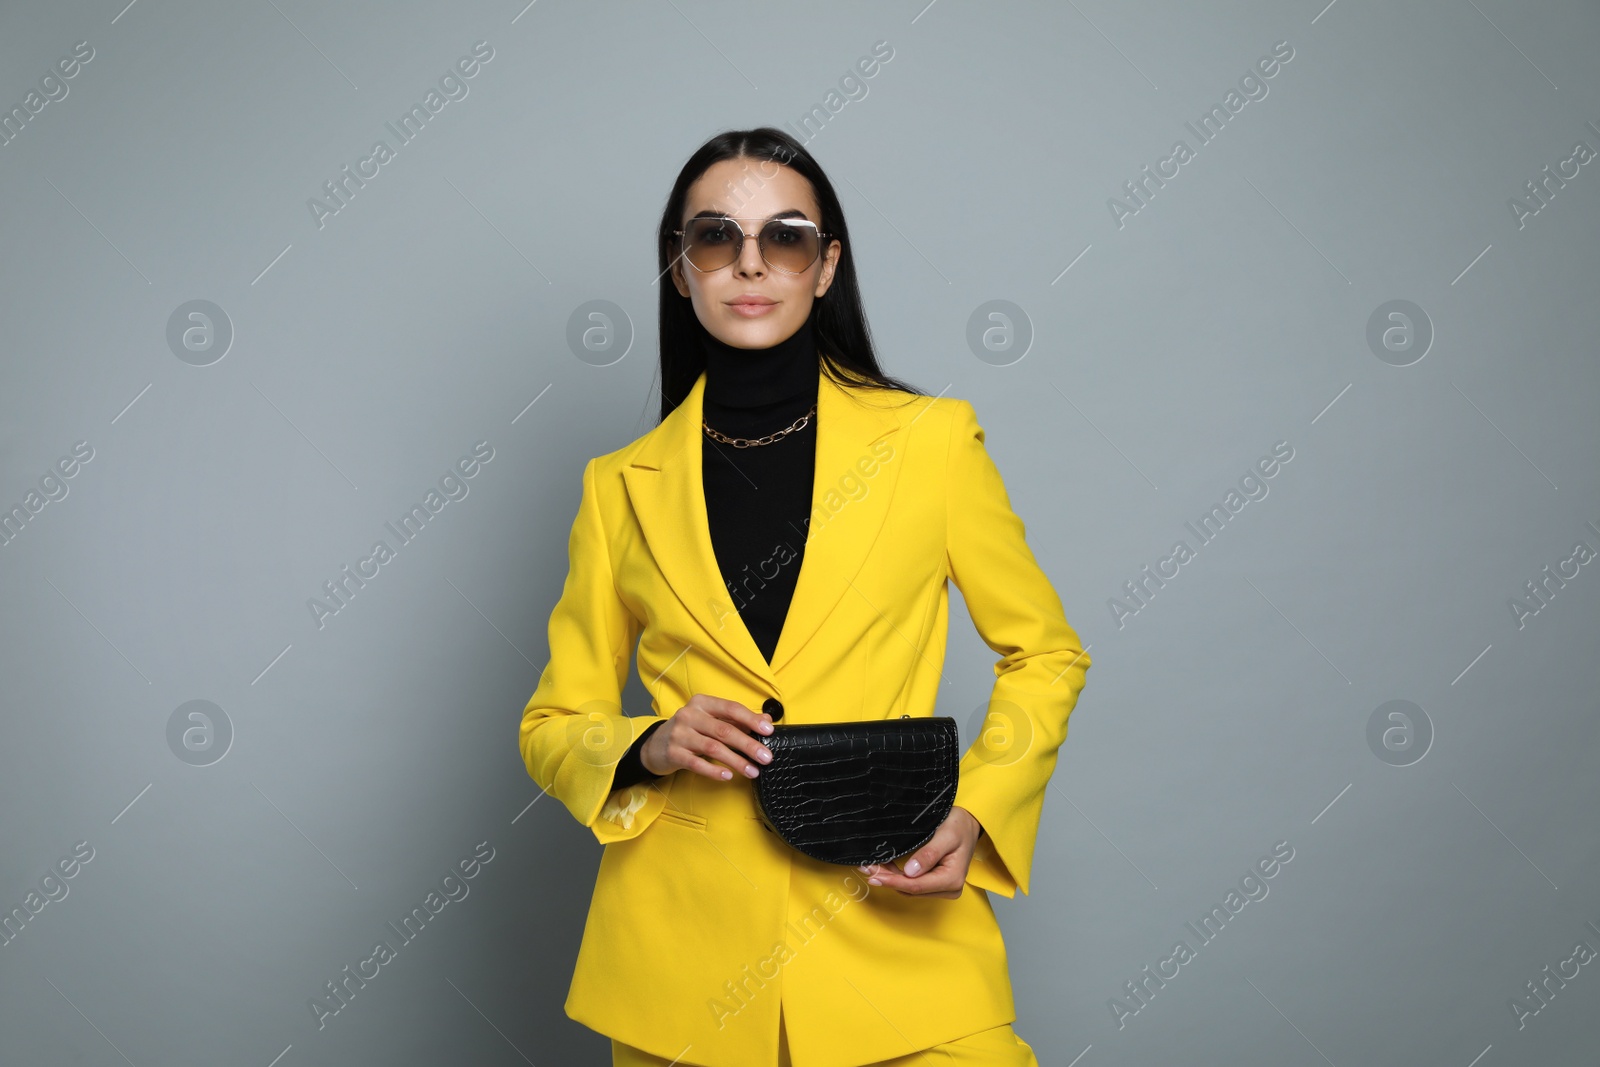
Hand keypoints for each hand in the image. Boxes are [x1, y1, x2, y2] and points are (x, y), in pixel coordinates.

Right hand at [641, 694, 773, 781]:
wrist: (655, 745)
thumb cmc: (689, 730)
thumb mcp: (710, 720)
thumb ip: (737, 720)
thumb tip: (766, 720)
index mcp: (702, 703)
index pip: (731, 708)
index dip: (751, 719)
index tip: (769, 731)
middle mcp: (689, 715)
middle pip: (724, 730)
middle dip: (748, 745)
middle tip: (766, 757)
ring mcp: (680, 734)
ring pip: (713, 748)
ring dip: (736, 761)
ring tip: (752, 771)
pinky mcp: (673, 753)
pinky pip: (697, 763)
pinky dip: (714, 771)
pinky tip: (728, 776)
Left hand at [858, 806, 982, 898]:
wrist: (969, 824)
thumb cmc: (960, 826)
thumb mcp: (946, 835)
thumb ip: (929, 854)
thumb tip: (910, 872)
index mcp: (952, 879)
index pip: (916, 886)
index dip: (892, 881)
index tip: (874, 875)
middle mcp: (948, 889)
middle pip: (910, 889)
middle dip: (887, 879)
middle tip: (865, 868)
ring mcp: (942, 888)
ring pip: (909, 888)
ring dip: (890, 879)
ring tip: (870, 867)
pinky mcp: (936, 884)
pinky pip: (913, 884)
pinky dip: (897, 877)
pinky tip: (884, 868)